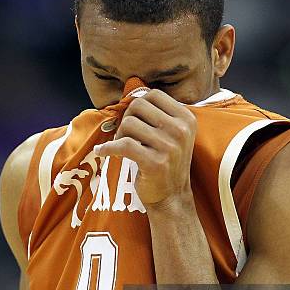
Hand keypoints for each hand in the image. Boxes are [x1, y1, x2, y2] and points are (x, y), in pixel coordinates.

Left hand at [94, 89, 196, 206]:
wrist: (172, 197)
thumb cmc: (167, 162)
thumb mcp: (173, 134)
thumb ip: (158, 114)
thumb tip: (131, 93)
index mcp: (187, 119)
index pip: (154, 95)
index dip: (138, 104)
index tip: (135, 120)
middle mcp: (180, 131)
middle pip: (138, 106)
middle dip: (126, 119)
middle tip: (126, 135)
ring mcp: (169, 147)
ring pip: (128, 124)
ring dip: (119, 135)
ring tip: (122, 147)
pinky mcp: (154, 163)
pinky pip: (122, 145)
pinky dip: (107, 148)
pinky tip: (102, 152)